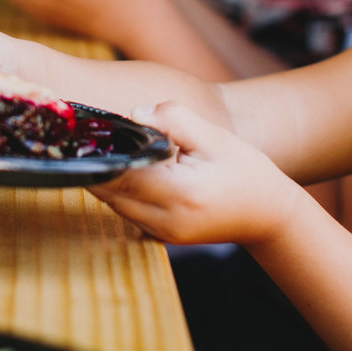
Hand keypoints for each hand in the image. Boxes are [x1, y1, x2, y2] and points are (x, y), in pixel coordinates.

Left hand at [89, 102, 306, 246]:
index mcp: (179, 192)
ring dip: (107, 177)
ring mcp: (162, 233)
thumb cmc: (244, 170)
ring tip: (103, 148)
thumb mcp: (214, 137)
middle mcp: (165, 219)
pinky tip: (126, 168)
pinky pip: (128, 211)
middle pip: (109, 190)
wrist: (267, 214)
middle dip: (96, 163)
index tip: (86, 129)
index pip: (120, 171)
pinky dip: (121, 190)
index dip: (100, 150)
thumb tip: (134, 113)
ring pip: (114, 203)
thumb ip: (174, 119)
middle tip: (84, 136)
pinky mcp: (161, 236)